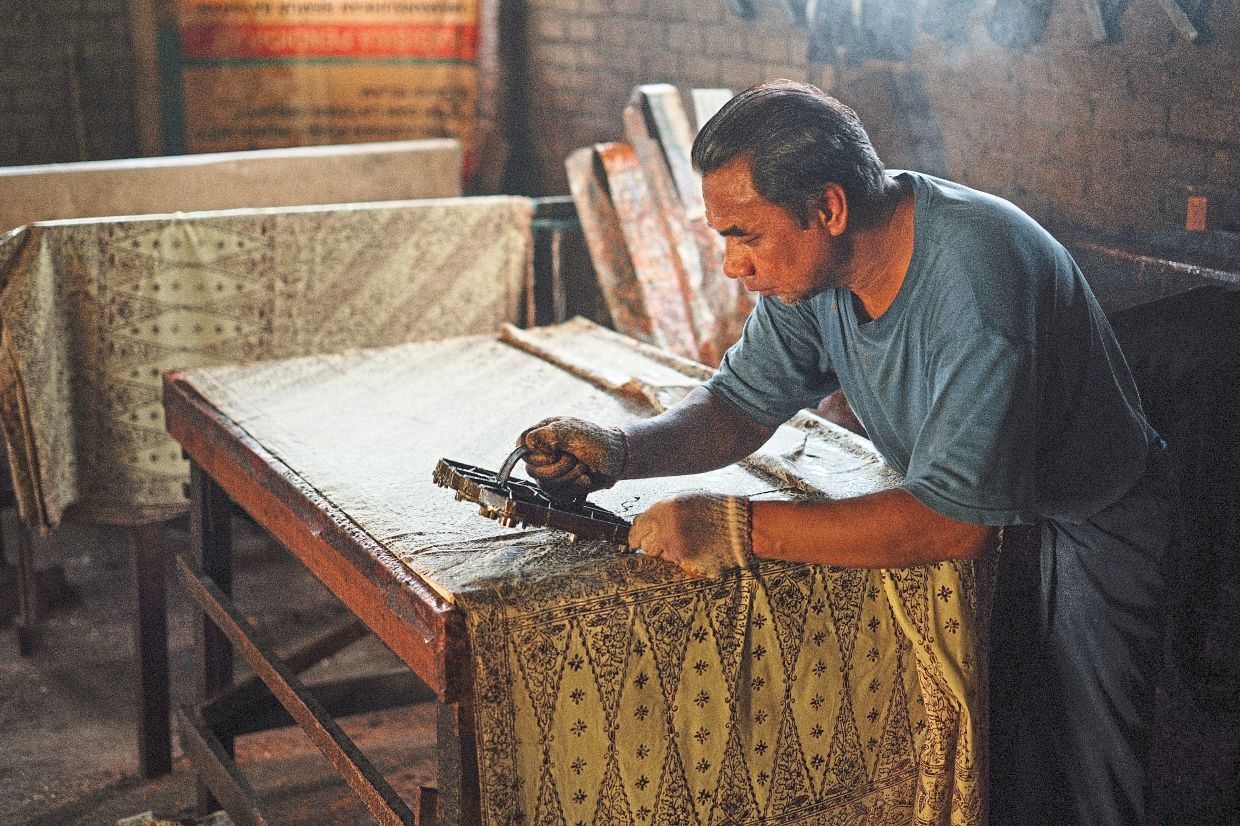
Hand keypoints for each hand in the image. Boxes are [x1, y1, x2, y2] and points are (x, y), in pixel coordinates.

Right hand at [518, 416, 626, 498]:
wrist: (617, 459)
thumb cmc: (596, 440)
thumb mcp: (571, 431)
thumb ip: (546, 435)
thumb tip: (526, 443)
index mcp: (544, 433)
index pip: (522, 444)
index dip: (533, 452)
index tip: (552, 452)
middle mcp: (544, 451)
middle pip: (531, 468)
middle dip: (557, 467)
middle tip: (573, 458)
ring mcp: (551, 469)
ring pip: (544, 483)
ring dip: (568, 476)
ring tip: (582, 467)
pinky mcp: (560, 484)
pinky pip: (556, 493)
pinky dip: (574, 486)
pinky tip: (584, 478)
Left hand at [629, 493, 752, 577]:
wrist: (739, 525)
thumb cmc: (715, 509)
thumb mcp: (686, 499)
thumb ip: (663, 510)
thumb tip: (645, 521)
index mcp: (663, 510)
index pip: (637, 527)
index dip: (635, 535)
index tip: (635, 540)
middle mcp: (665, 530)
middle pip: (646, 545)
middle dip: (653, 544)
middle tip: (666, 540)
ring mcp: (675, 548)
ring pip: (663, 555)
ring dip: (671, 551)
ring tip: (690, 540)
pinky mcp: (686, 562)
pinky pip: (679, 562)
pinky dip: (686, 557)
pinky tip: (700, 547)